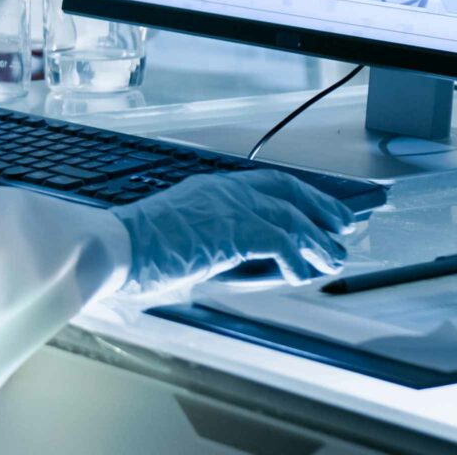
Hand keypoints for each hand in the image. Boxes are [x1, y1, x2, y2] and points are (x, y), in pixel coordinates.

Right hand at [112, 170, 362, 291]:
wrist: (112, 247)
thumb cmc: (133, 251)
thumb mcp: (180, 239)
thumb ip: (213, 244)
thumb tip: (246, 264)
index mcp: (210, 189)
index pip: (268, 183)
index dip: (302, 195)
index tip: (322, 209)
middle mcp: (223, 190)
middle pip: (287, 191)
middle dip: (321, 208)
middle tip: (343, 227)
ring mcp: (227, 206)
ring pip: (290, 216)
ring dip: (317, 240)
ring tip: (334, 258)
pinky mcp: (231, 229)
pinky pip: (280, 242)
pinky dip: (297, 259)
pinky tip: (303, 274)